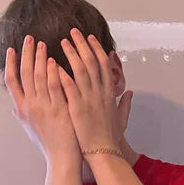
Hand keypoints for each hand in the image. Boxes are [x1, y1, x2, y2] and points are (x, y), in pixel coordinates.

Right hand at [5, 37, 79, 165]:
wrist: (62, 159)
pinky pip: (55, 86)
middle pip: (25, 74)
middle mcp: (30, 106)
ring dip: (39, 58)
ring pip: (39, 77)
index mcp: (21, 109)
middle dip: (26, 54)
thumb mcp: (30, 131)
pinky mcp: (59, 109)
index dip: (10, 64)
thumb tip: (14, 109)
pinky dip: (53, 72)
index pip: (11, 81)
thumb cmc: (48, 145)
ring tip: (41, 44)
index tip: (12, 50)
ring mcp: (44, 107)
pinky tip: (53, 60)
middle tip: (29, 38)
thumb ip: (22, 116)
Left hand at [58, 29, 132, 153]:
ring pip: (80, 69)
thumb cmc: (112, 138)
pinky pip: (68, 86)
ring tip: (63, 42)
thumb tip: (130, 92)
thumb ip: (126, 103)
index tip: (90, 38)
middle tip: (73, 32)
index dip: (97, 49)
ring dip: (71, 54)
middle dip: (82, 45)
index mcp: (110, 93)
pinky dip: (61, 73)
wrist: (105, 152)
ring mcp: (89, 99)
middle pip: (91, 62)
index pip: (104, 65)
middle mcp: (100, 93)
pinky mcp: (77, 107)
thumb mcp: (122, 118)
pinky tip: (53, 63)